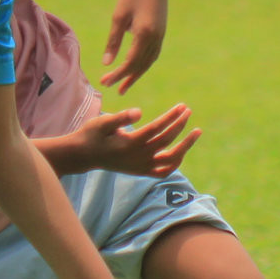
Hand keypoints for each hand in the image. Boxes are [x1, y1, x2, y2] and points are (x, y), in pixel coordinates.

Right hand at [61, 105, 196, 177]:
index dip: (171, 117)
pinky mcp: (140, 172)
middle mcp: (139, 157)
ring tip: (196, 132)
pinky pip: (163, 171)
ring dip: (185, 145)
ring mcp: (141, 166)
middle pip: (167, 140)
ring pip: (171, 159)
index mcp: (131, 143)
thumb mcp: (103, 122)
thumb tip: (139, 111)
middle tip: (188, 110)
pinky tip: (181, 152)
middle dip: (180, 124)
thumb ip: (121, 117)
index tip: (182, 106)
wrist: (83, 155)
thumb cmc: (92, 134)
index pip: (158, 128)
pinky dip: (175, 164)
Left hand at [99, 0, 166, 90]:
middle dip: (126, 78)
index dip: (117, 74)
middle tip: (112, 88)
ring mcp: (161, 35)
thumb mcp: (118, 17)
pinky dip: (144, 64)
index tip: (105, 82)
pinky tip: (136, 68)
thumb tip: (107, 63)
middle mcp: (156, 37)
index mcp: (144, 34)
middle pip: (141, 65)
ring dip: (137, 74)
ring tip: (124, 84)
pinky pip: (153, 53)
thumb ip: (113, 41)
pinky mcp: (161, 31)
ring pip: (149, 61)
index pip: (130, 62)